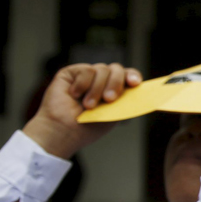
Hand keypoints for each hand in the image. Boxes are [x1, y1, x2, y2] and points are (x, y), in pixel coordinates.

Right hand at [23, 63, 141, 158]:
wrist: (63, 132)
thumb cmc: (87, 127)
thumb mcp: (112, 114)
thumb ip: (124, 99)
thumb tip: (137, 88)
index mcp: (114, 90)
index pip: (128, 76)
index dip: (133, 76)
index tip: (134, 83)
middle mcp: (102, 81)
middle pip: (117, 69)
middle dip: (116, 84)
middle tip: (108, 99)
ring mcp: (87, 76)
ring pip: (102, 69)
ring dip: (97, 89)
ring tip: (87, 106)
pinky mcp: (72, 73)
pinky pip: (86, 70)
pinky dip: (82, 84)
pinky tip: (74, 95)